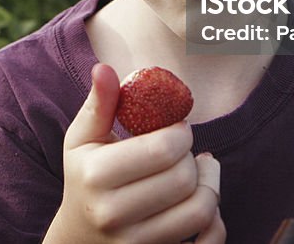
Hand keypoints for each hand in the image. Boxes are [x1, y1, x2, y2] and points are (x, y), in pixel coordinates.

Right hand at [44, 63, 223, 242]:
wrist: (77, 240)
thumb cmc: (83, 179)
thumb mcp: (81, 140)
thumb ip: (98, 104)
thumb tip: (104, 68)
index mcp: (95, 175)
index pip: (162, 149)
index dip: (181, 133)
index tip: (178, 129)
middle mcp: (113, 213)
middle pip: (184, 178)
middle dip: (192, 157)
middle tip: (184, 152)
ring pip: (201, 209)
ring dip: (210, 184)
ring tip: (200, 171)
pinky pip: (207, 240)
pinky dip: (216, 220)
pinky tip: (204, 203)